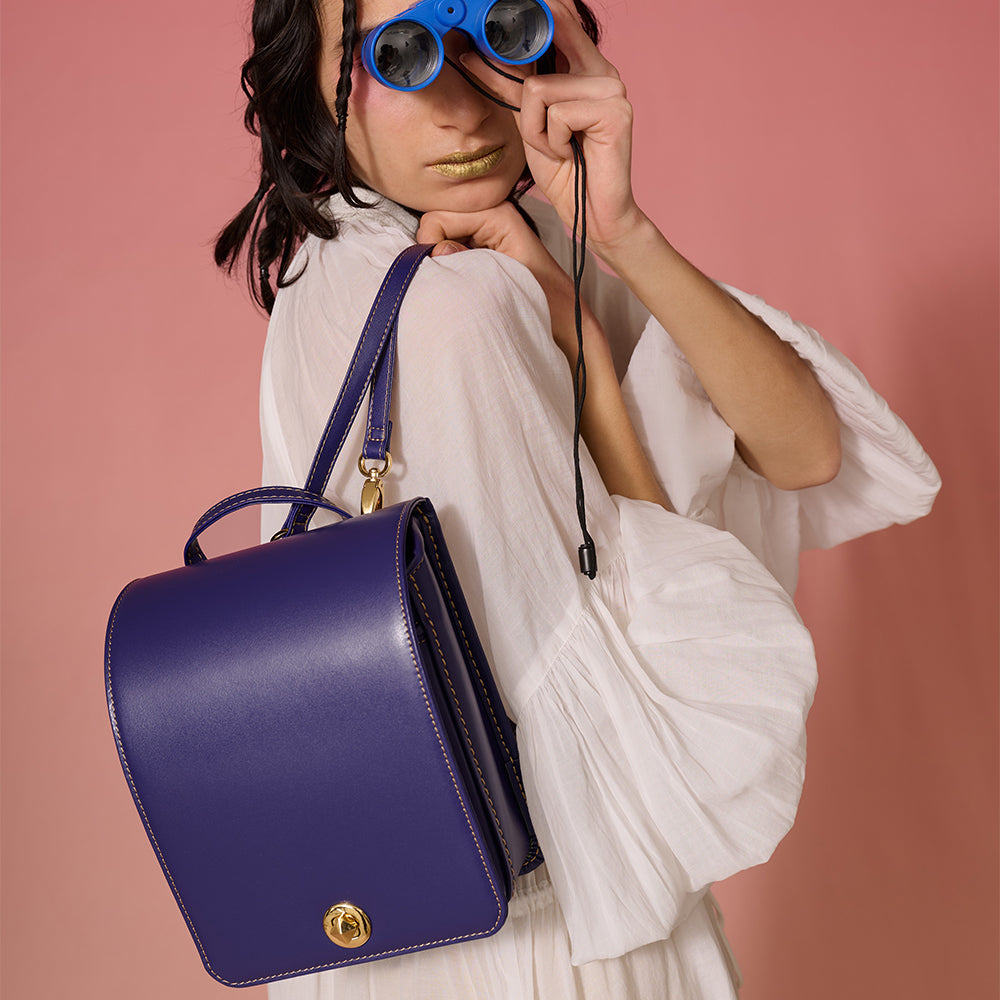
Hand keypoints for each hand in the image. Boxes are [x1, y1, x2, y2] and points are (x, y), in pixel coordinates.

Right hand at [418, 202, 597, 359]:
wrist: (566, 322)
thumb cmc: (546, 302)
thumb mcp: (504, 279)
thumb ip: (468, 261)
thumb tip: (437, 251)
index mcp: (497, 214)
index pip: (437, 218)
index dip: (431, 244)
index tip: (444, 272)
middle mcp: (488, 215)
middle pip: (434, 225)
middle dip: (434, 252)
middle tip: (453, 279)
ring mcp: (484, 231)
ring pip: (438, 240)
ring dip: (442, 263)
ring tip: (463, 283)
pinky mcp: (483, 247)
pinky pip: (449, 250)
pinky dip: (449, 268)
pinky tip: (465, 283)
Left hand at [459, 0, 645, 255]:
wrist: (592, 215)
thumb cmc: (565, 171)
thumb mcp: (529, 122)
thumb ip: (511, 84)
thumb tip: (477, 51)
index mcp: (585, 68)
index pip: (556, 22)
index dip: (537, 11)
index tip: (508, 2)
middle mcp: (602, 70)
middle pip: (537, 59)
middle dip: (526, 107)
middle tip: (545, 140)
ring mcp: (612, 88)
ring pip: (539, 89)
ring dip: (537, 130)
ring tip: (560, 150)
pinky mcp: (616, 111)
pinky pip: (557, 113)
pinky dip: (552, 141)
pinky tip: (570, 155)